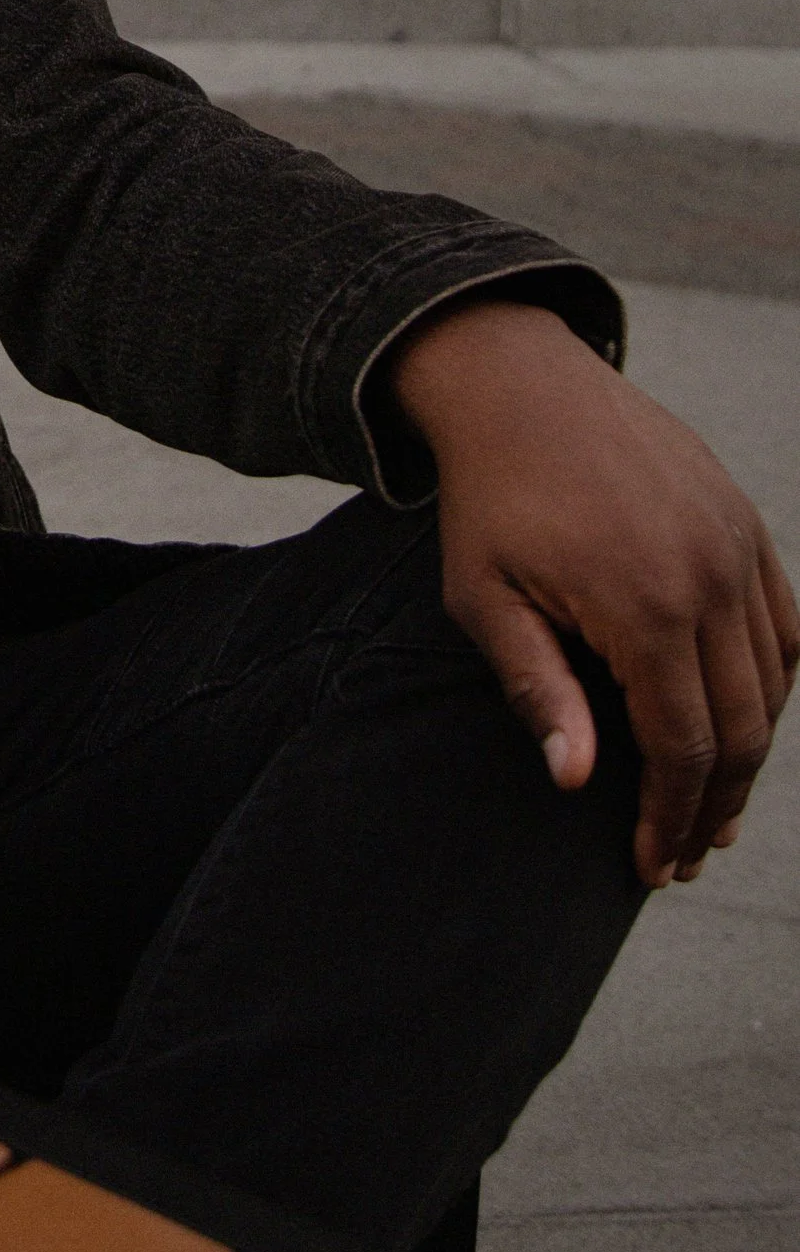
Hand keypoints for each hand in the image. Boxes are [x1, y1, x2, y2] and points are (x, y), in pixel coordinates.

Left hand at [395, 301, 798, 889]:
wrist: (515, 385)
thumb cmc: (487, 498)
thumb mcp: (483, 598)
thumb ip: (537, 689)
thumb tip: (576, 781)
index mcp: (644, 604)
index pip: (683, 744)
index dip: (672, 815)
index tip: (655, 866)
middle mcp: (709, 576)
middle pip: (742, 726)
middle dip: (717, 803)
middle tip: (688, 853)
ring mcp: (737, 544)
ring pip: (774, 681)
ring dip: (752, 752)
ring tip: (715, 805)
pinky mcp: (744, 521)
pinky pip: (785, 625)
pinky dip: (774, 684)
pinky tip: (743, 723)